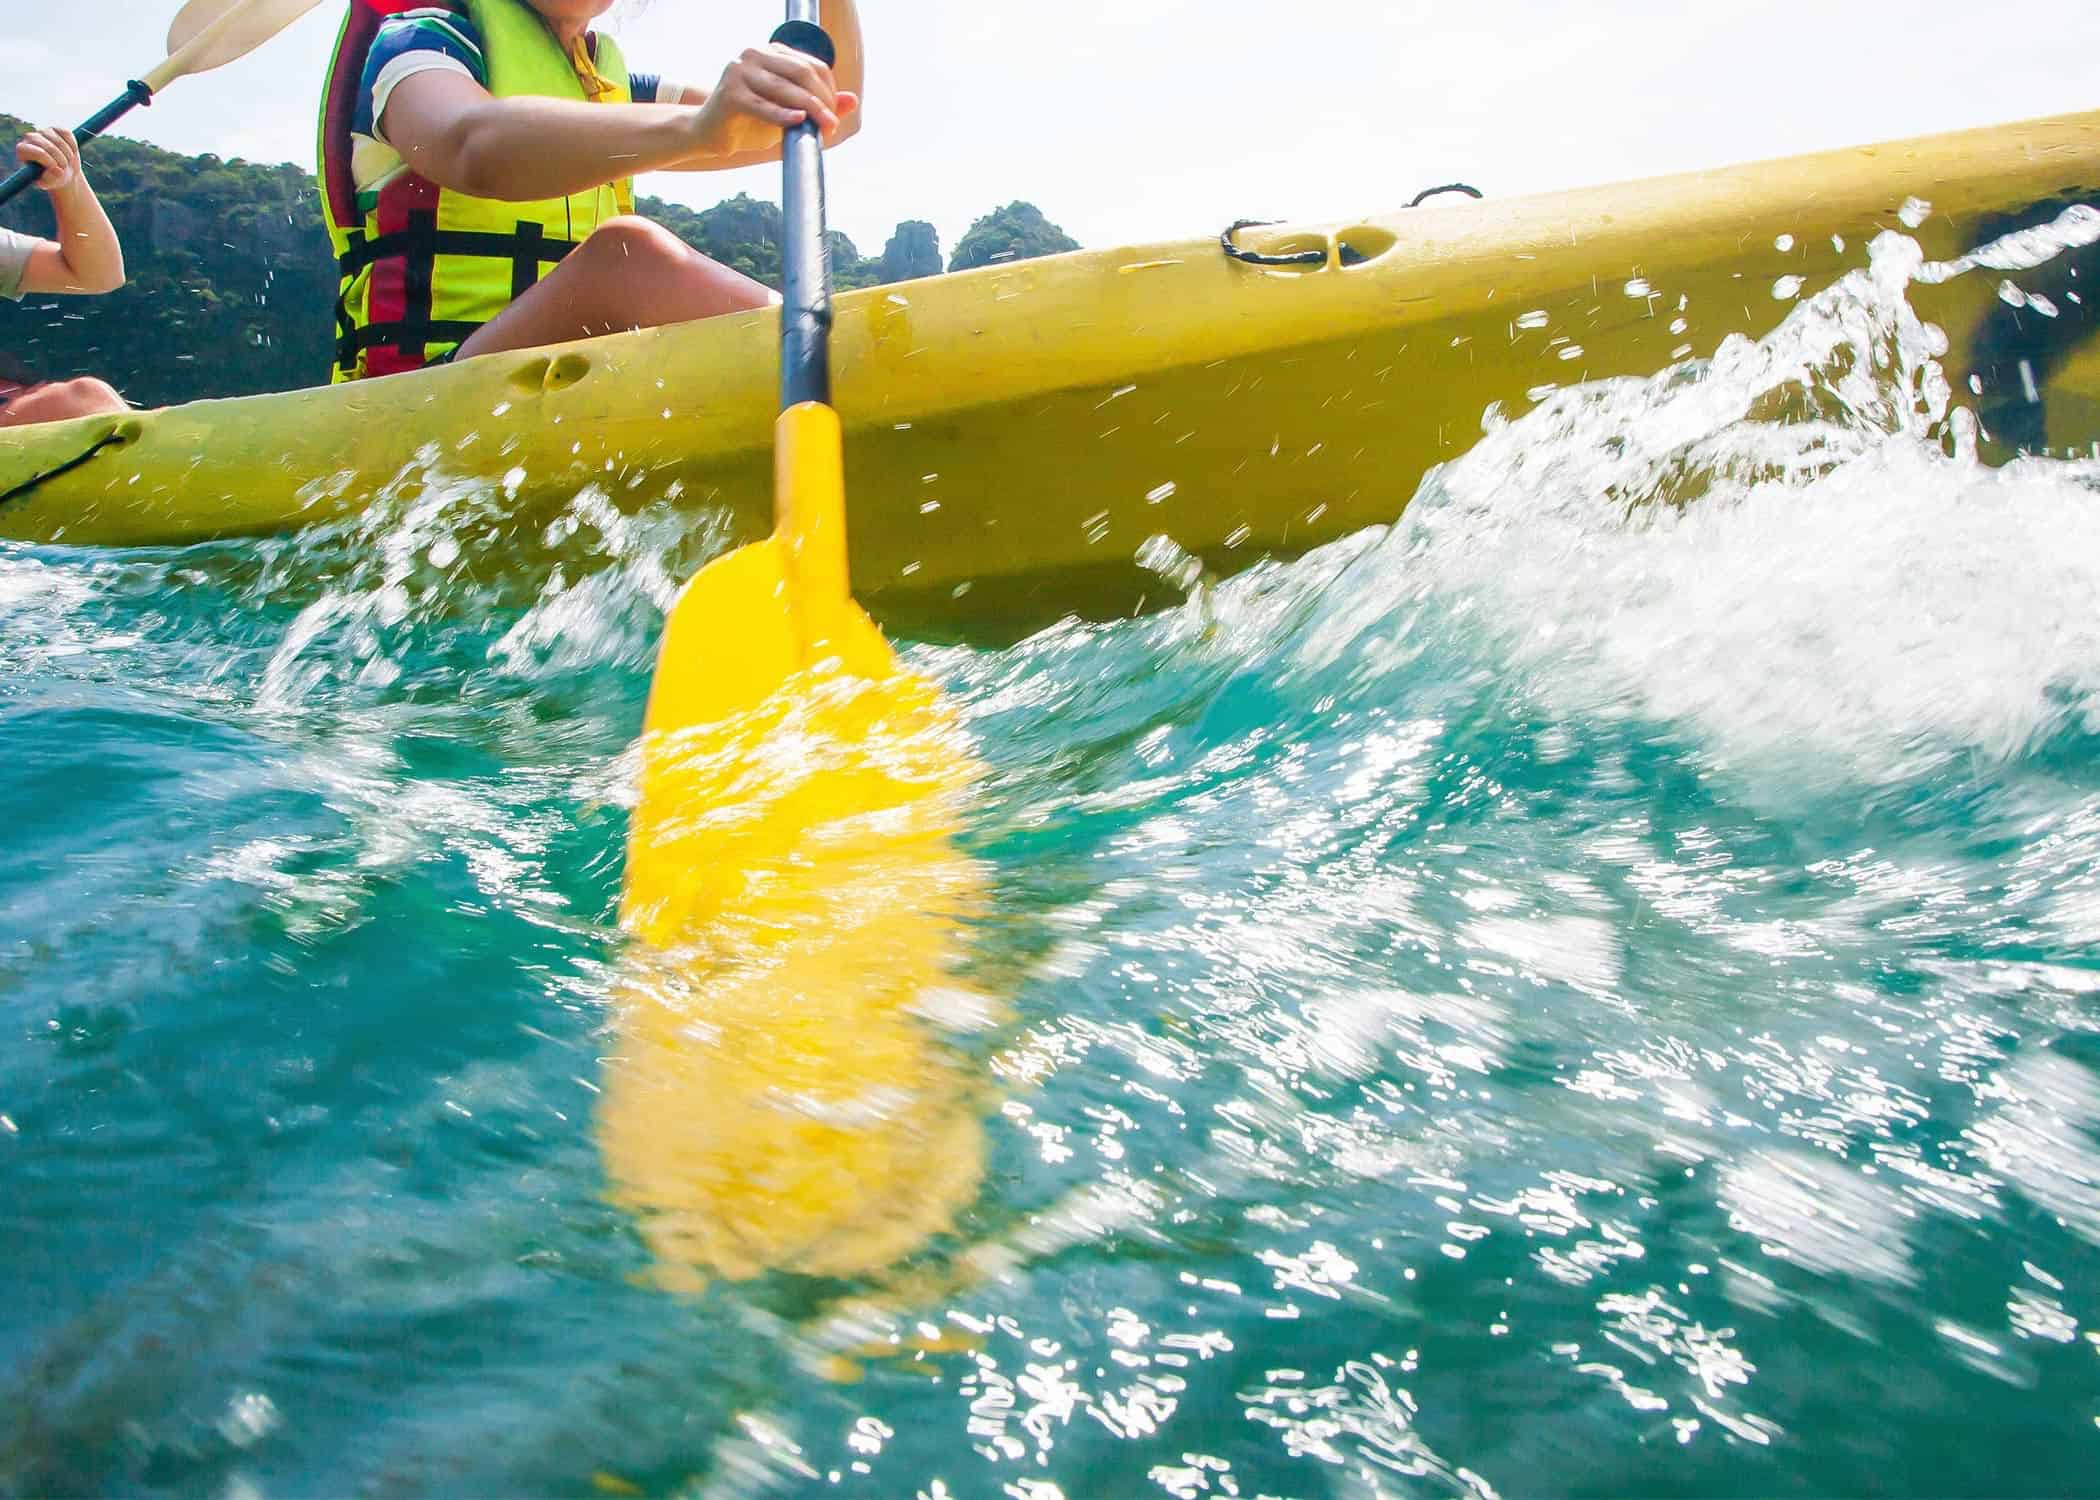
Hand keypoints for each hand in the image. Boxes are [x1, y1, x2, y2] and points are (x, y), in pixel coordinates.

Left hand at [17, 126, 83, 193]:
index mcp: (22, 150)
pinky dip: (72, 145)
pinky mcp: (55, 128)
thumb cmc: (52, 178)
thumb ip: (50, 179)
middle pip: (48, 146)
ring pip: (58, 140)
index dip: (49, 161)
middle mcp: (29, 138)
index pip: (36, 152)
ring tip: (67, 162)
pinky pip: (66, 134)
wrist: (63, 170)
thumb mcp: (49, 182)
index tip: (57, 169)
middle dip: (61, 159)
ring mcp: (42, 131)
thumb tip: (58, 171)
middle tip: (64, 168)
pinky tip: (71, 151)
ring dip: (68, 154)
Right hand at [686, 43, 858, 160]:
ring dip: (810, 109)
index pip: (811, 65)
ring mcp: (739, 71)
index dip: (829, 89)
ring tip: (824, 127)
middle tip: (832, 124)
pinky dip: (783, 115)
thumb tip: (852, 100)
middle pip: (801, 73)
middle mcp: (753, 54)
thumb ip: (818, 104)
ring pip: (786, 88)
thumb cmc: (751, 121)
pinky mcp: (730, 93)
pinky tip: (798, 121)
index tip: (835, 114)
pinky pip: (764, 105)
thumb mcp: (789, 111)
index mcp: (770, 52)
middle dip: (822, 100)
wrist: (711, 134)